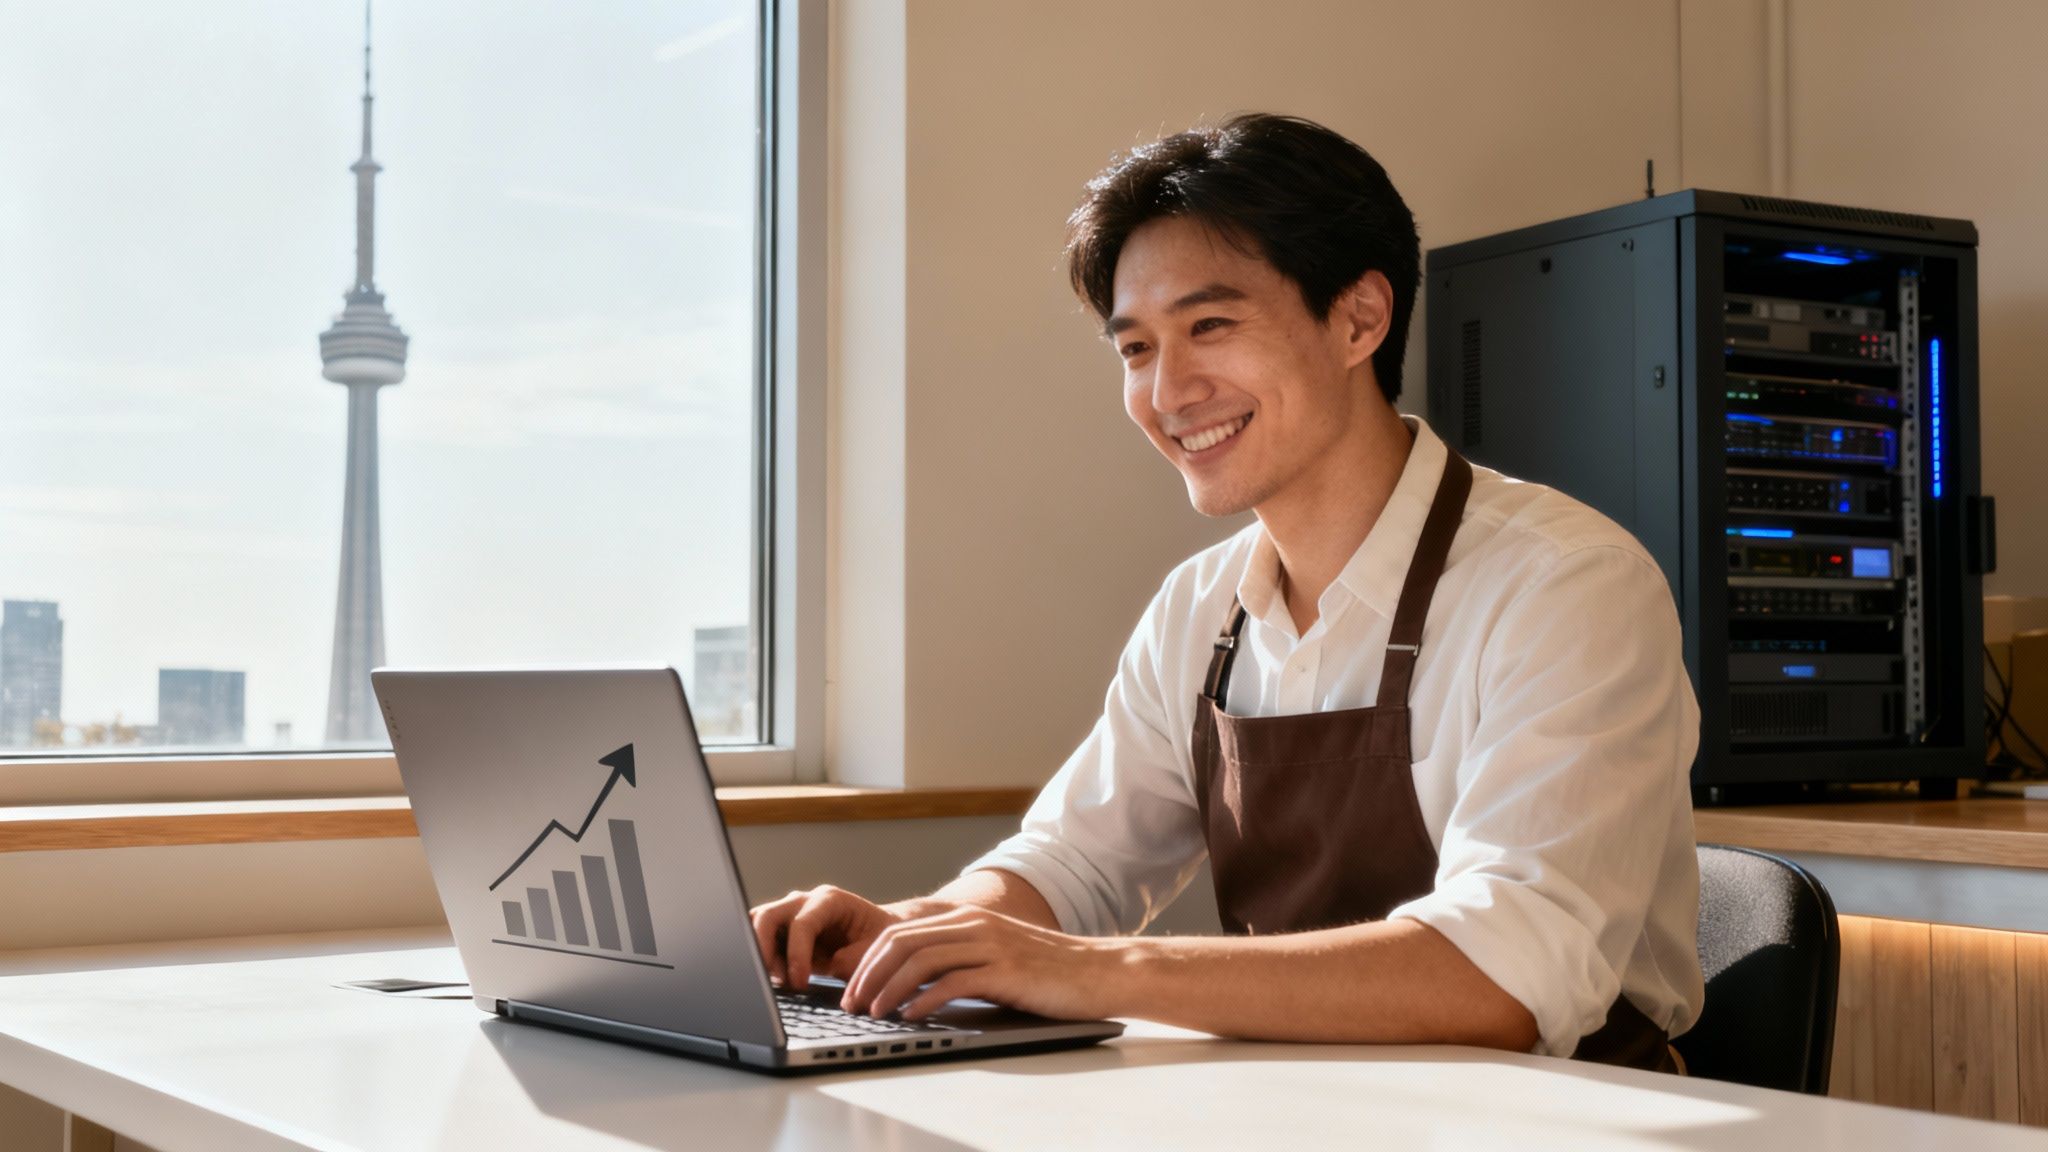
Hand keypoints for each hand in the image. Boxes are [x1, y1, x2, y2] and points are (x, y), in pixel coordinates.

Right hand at [749, 885, 905, 990]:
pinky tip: (776, 975)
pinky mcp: (782, 928)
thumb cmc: (877, 941)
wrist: (880, 933)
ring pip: (756, 923)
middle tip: (777, 981)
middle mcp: (805, 901)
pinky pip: (758, 936)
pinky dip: (761, 956)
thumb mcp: (868, 955)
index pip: (801, 923)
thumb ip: (840, 963)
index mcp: (830, 900)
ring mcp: (790, 911)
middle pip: (768, 916)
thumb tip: (807, 976)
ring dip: (760, 953)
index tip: (799, 983)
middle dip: (764, 950)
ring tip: (778, 979)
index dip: (797, 955)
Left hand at [840, 904, 1123, 1022]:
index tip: (852, 988)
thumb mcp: (996, 955)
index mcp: (968, 919)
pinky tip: (911, 1017)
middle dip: (867, 974)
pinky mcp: (1005, 970)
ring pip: (919, 960)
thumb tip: (912, 985)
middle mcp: (974, 925)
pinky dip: (923, 1000)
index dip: (868, 960)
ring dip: (888, 988)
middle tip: (852, 1003)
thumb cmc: (1049, 971)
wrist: (1100, 971)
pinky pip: (951, 982)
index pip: (900, 933)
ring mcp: (989, 945)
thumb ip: (959, 960)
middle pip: (901, 943)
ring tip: (874, 1013)